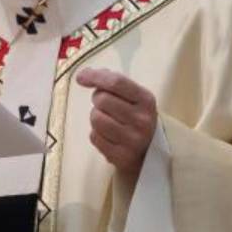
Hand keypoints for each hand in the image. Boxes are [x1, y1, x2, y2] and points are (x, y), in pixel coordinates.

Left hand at [76, 67, 156, 181]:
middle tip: (105, 106)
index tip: (81, 78)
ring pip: (96, 118)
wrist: (151, 151)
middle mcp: (142, 120)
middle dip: (98, 100)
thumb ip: (112, 82)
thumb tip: (84, 75)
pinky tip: (108, 136)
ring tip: (108, 120)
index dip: (95, 77)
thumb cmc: (136, 117)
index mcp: (146, 100)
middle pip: (102, 100)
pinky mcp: (121, 157)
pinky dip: (96, 135)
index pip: (116, 82)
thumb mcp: (133, 97)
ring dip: (96, 117)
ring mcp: (133, 140)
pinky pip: (94, 137)